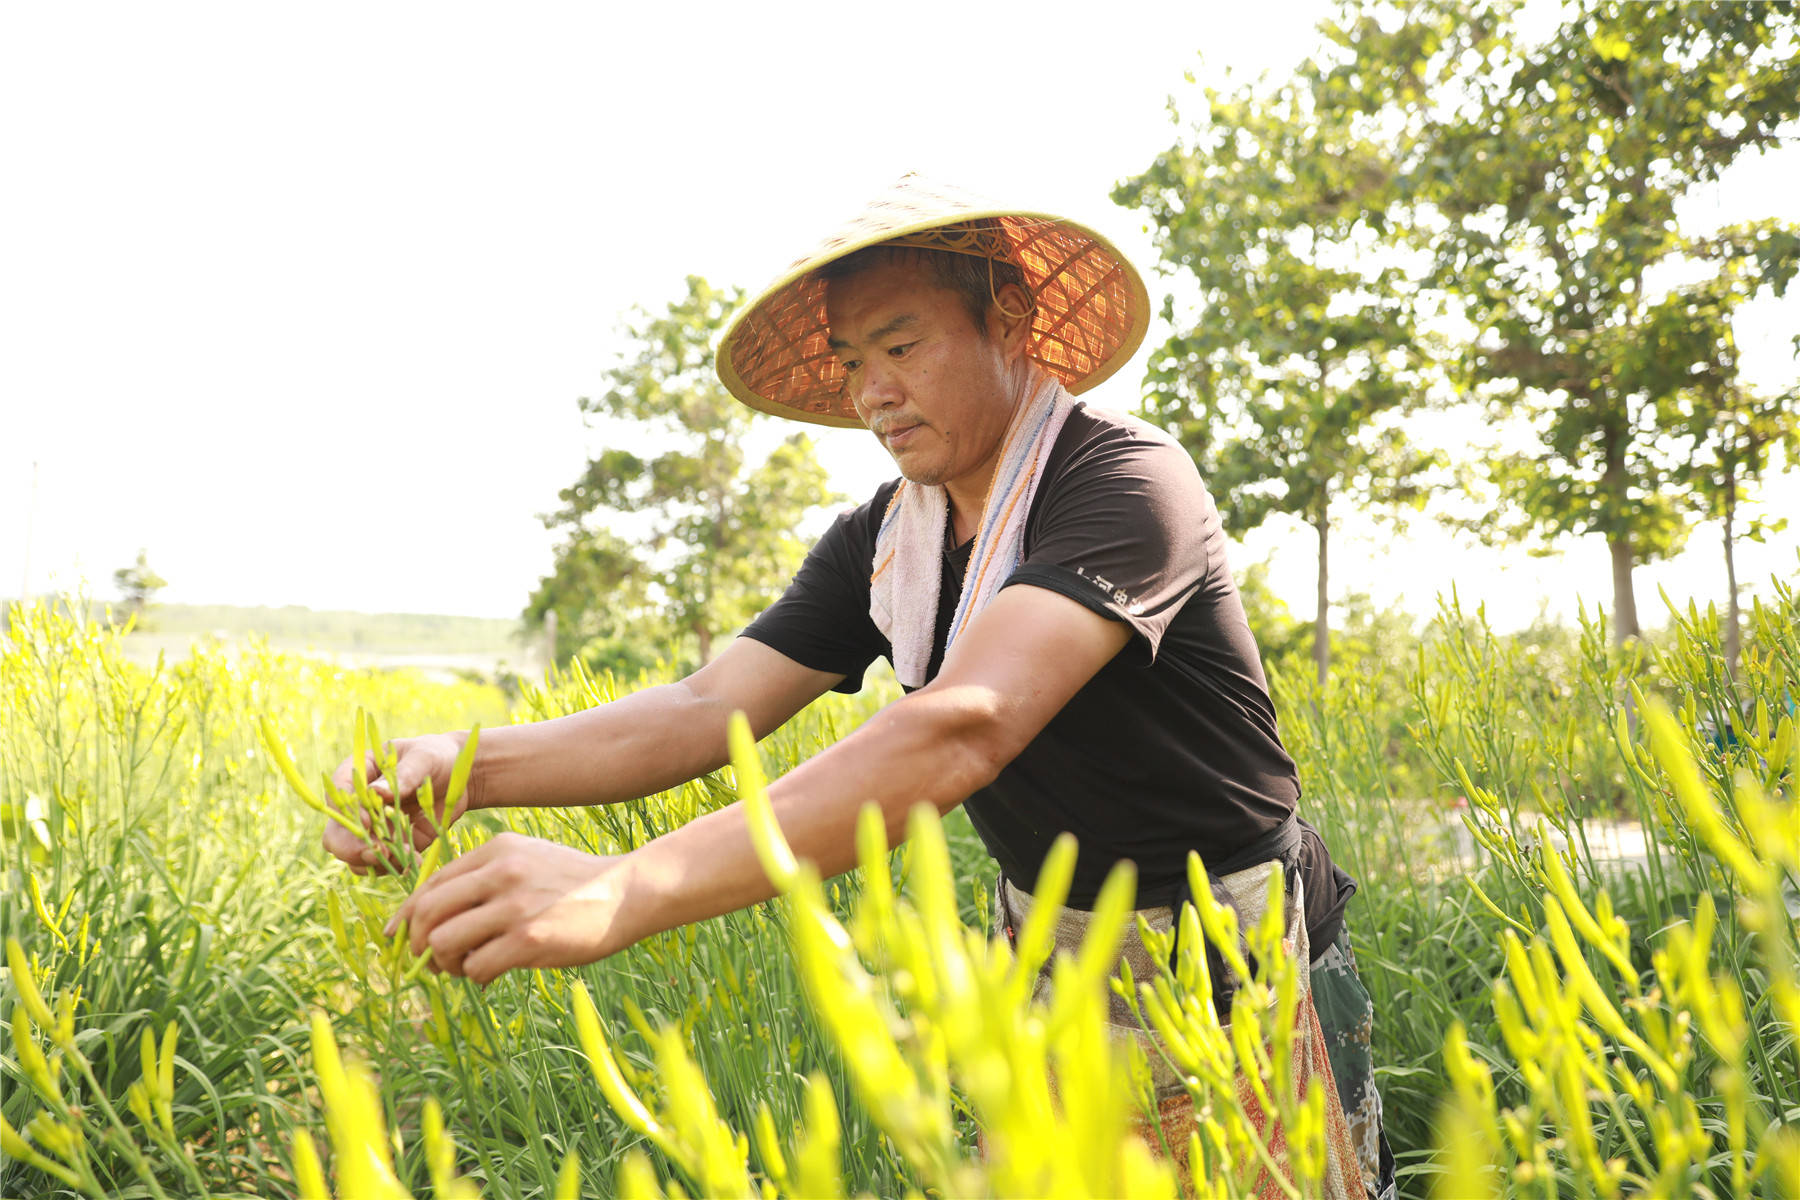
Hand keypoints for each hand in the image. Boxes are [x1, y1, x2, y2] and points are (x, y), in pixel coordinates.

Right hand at [322, 732, 476, 872]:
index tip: (366, 821)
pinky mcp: (392, 845)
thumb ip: (403, 775)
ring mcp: (373, 828)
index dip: (346, 812)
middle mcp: (359, 806)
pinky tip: (416, 860)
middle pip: (336, 834)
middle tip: (376, 852)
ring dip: (374, 862)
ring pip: (354, 856)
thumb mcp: (423, 758)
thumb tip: (376, 792)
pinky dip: (394, 867)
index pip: (338, 795)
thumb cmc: (436, 757)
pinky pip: (381, 864)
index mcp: (359, 774)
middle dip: (351, 847)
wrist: (459, 777)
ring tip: (404, 856)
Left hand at [385, 832, 636, 983]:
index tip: (398, 939)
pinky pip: (476, 966)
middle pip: (428, 914)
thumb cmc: (574, 882)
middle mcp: (500, 873)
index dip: (406, 916)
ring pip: (444, 942)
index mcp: (495, 850)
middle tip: (431, 961)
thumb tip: (434, 917)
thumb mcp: (527, 859)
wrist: (628, 891)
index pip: (430, 885)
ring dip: (447, 964)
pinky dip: (475, 977)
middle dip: (418, 944)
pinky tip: (491, 975)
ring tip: (466, 968)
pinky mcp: (530, 939)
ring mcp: (515, 906)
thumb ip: (484, 877)